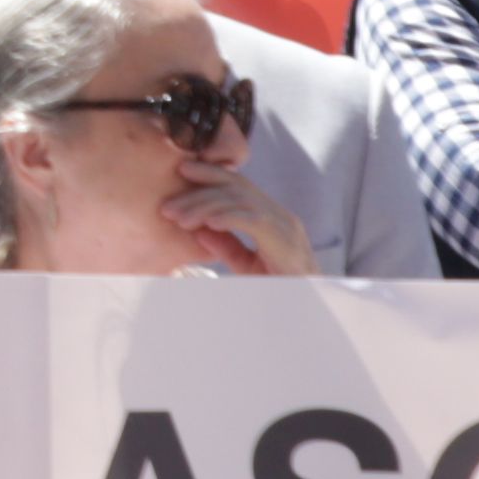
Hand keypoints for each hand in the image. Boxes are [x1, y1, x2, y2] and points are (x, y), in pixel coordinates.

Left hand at [159, 165, 312, 278]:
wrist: (309, 305)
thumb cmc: (280, 286)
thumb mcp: (247, 265)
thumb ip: (227, 246)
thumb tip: (200, 230)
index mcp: (272, 216)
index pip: (238, 186)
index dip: (210, 175)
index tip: (181, 173)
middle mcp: (280, 215)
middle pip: (236, 188)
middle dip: (199, 189)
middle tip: (168, 204)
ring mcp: (284, 225)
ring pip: (239, 201)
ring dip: (204, 207)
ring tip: (178, 218)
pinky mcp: (284, 240)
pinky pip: (251, 220)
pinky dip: (227, 217)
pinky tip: (207, 223)